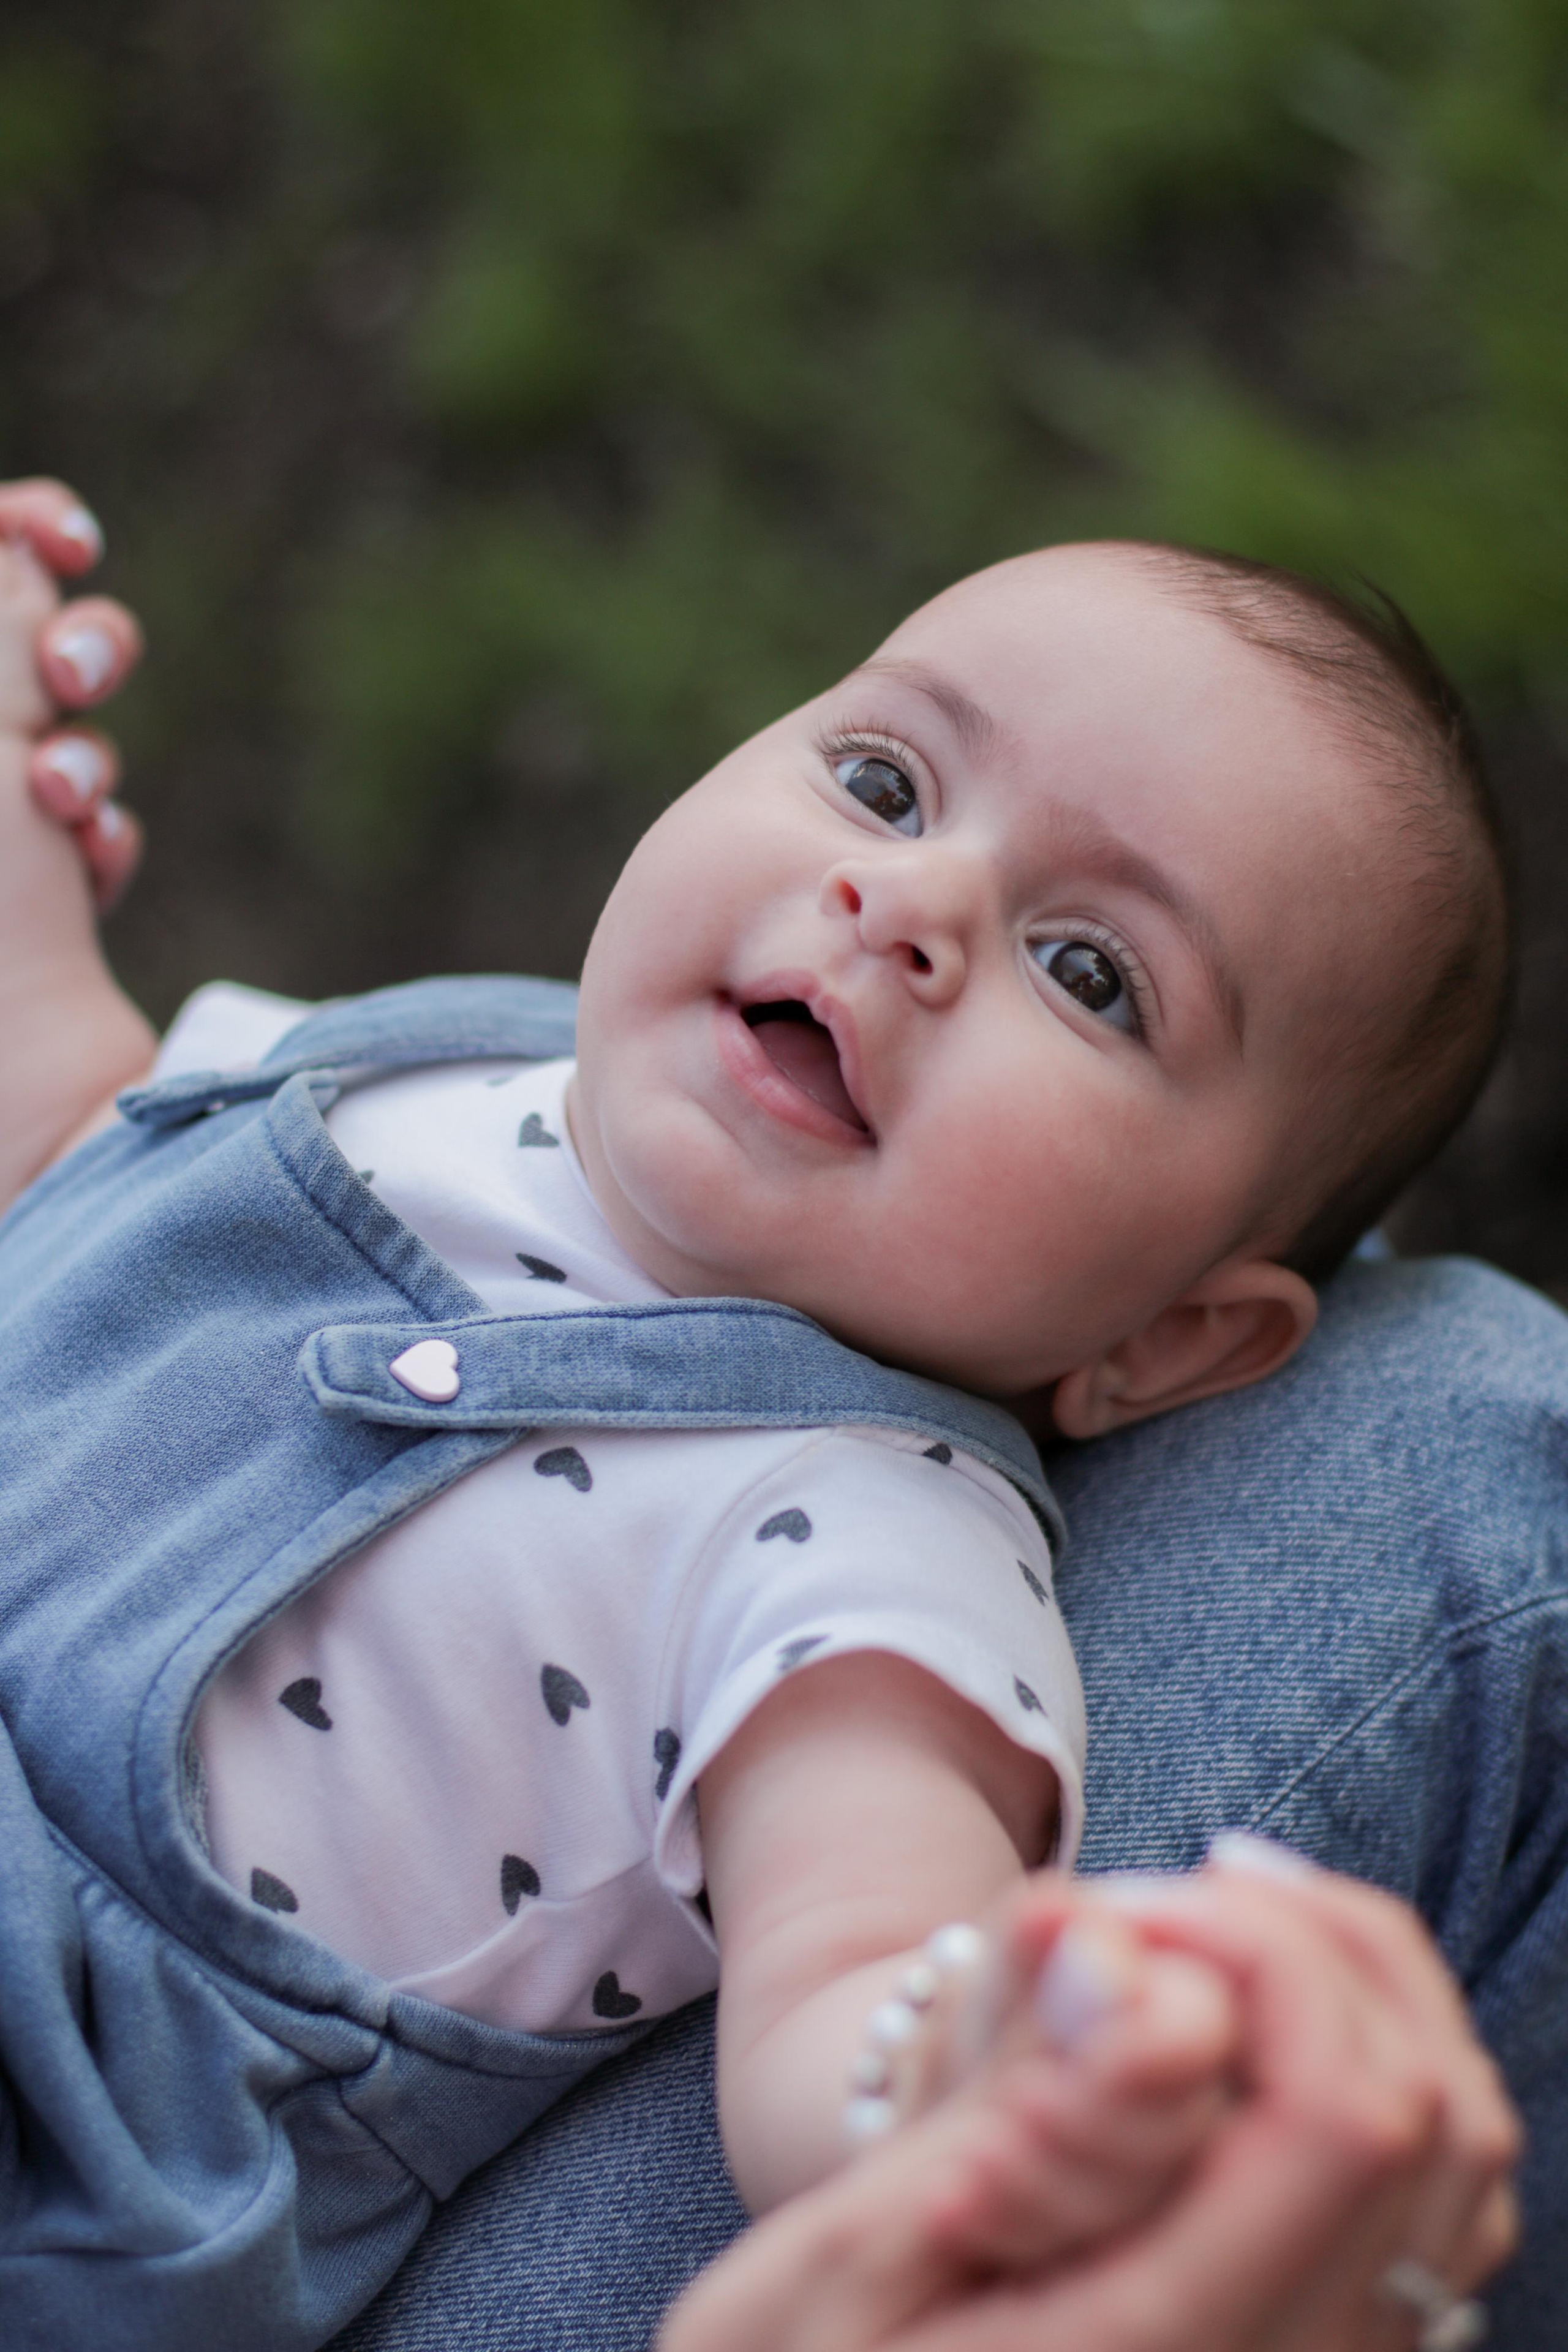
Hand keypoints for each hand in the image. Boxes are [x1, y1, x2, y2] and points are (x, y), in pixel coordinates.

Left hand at [0, 477, 144, 908]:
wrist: (19, 1086)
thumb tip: (15, 545)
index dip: (7, 529)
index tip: (68, 535)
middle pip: (1, 643)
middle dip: (68, 647)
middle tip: (75, 675)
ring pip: (52, 731)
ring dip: (86, 753)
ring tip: (72, 806)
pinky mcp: (24, 906)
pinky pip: (82, 822)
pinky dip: (98, 835)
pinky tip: (89, 874)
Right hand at [660, 1861, 1520, 2351]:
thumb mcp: (849, 2253)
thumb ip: (1013, 2118)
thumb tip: (1146, 1975)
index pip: (1342, 2114)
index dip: (1261, 1955)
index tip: (1115, 1914)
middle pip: (1429, 2110)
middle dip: (1308, 1947)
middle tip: (1147, 1905)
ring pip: (1458, 2148)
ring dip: (1351, 1990)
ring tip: (1198, 1931)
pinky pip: (1434, 2197)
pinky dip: (1368, 2063)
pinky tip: (1241, 2018)